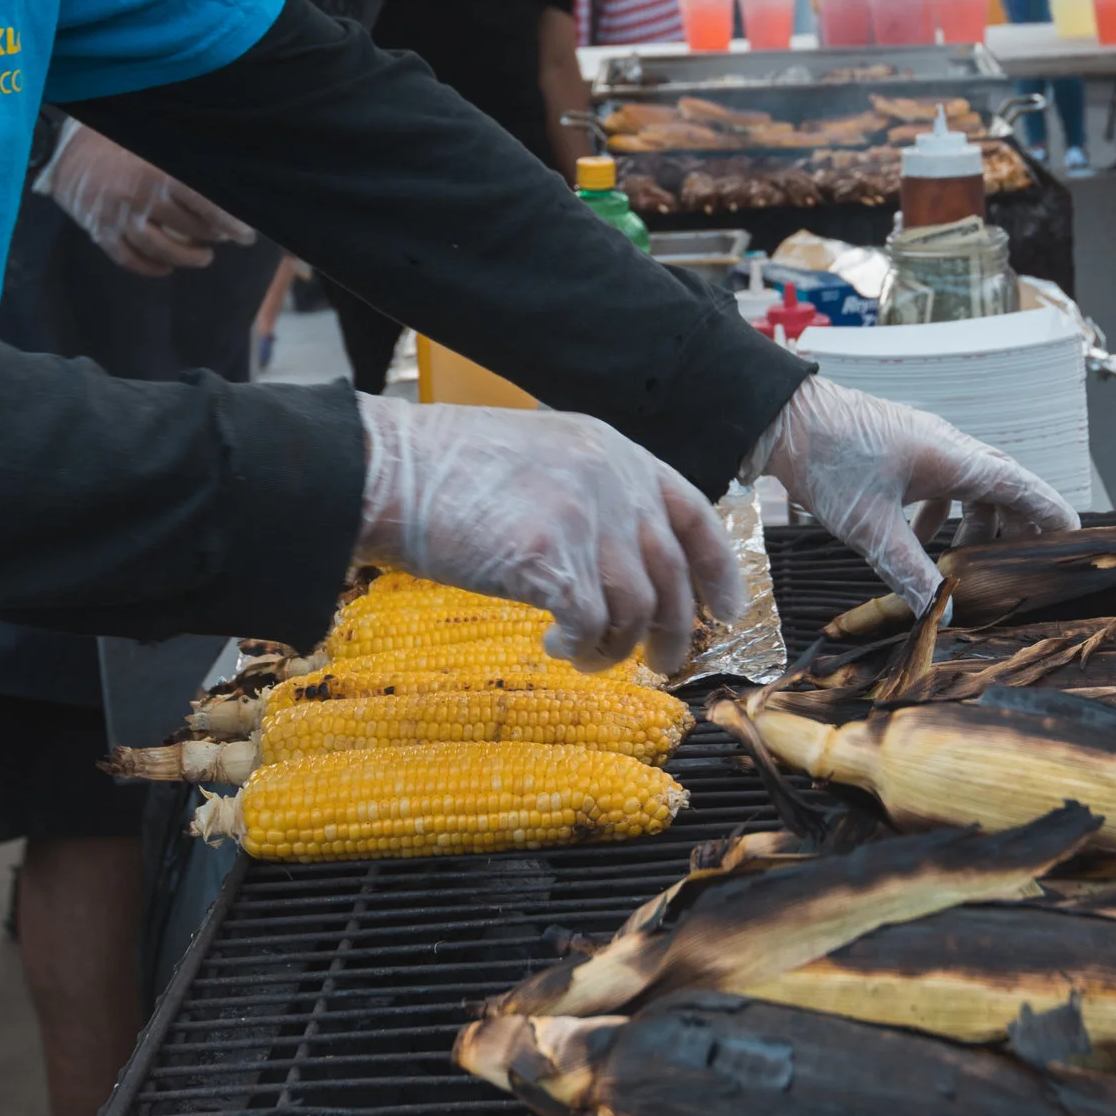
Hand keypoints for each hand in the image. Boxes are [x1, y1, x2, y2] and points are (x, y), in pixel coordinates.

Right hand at [37, 120, 255, 276]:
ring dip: (186, 257)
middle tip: (224, 238)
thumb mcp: (157, 148)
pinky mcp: (101, 231)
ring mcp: (118, 216)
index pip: (204, 203)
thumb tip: (226, 184)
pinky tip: (167, 267)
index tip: (247, 236)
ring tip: (204, 257)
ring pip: (160, 248)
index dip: (229, 222)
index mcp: (158, 172)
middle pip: (187, 228)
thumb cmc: (123, 147)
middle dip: (212, 237)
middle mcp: (140, 196)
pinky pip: (129, 258)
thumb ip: (187, 166)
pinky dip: (151, 268)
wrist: (70, 153)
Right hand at [354, 397, 741, 674]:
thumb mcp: (542, 455)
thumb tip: (618, 556)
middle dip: (673, 628)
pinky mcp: (549, 560)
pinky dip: (580, 648)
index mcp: (615, 452)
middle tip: (660, 663)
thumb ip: (591, 492)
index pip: (693, 513)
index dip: (717, 568)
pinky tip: (554, 648)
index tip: (726, 609)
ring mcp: (584, 518)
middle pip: (671, 572)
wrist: (389, 468)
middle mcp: (613, 481)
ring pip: (637, 607)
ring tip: (588, 658)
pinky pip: (591, 625)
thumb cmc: (447, 469)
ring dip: (618, 646)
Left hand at [752, 375, 1073, 610]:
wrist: (781, 417)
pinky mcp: (901, 448)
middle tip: (1027, 565)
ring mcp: (924, 444)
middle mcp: (948, 446)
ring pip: (970, 484)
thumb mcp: (871, 529)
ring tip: (973, 563)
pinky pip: (940, 481)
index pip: (1022, 486)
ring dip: (977, 522)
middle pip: (1002, 486)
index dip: (1052, 513)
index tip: (1077, 537)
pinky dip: (944, 512)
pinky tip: (923, 539)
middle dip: (1017, 527)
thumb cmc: (828, 460)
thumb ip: (910, 573)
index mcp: (954, 459)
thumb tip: (941, 614)